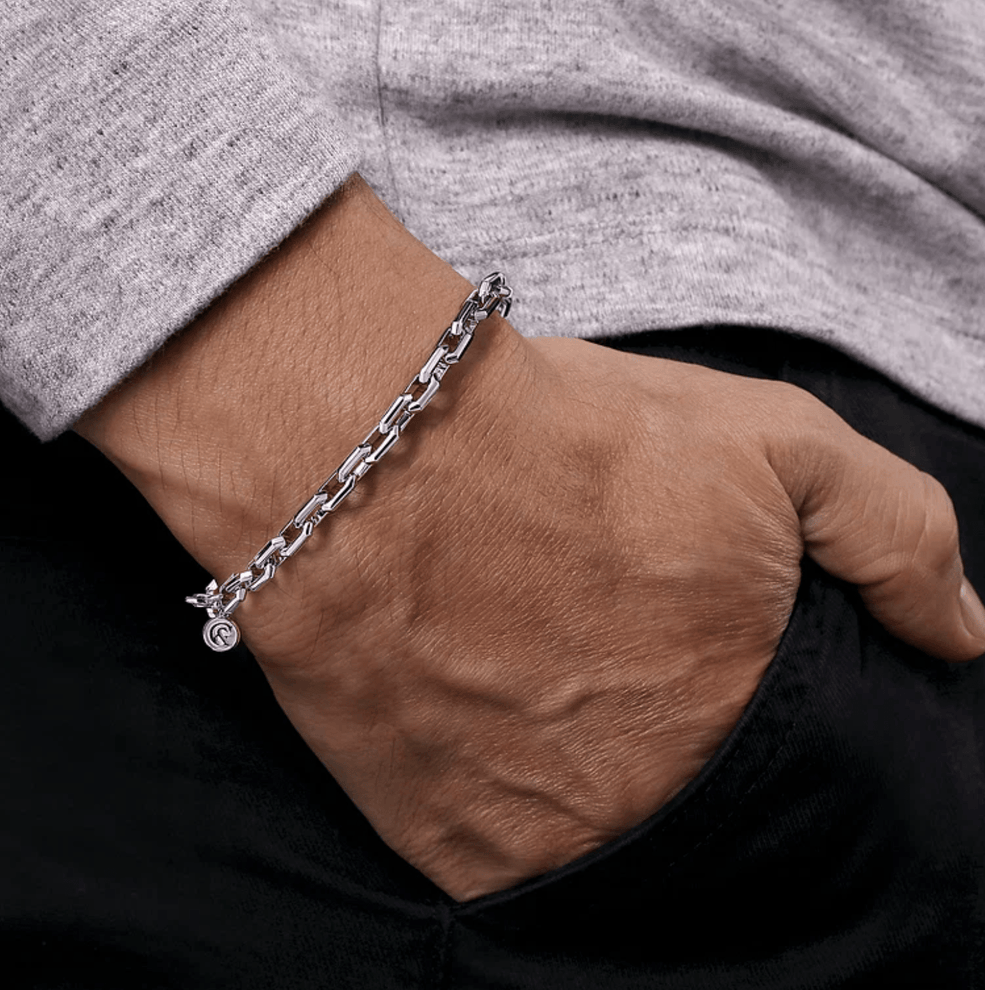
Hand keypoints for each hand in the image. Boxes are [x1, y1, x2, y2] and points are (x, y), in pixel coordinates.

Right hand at [76, 176, 984, 902]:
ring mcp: (549, 841)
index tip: (696, 658)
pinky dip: (513, 798)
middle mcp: (659, 802)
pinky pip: (511, 858)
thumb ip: (895, 536)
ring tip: (541, 679)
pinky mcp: (449, 849)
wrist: (373, 458)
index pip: (793, 761)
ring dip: (586, 774)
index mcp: (745, 713)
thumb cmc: (568, 441)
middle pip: (694, 801)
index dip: (744, 700)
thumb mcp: (771, 441)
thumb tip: (960, 632)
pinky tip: (488, 715)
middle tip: (607, 659)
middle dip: (667, 736)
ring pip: (605, 837)